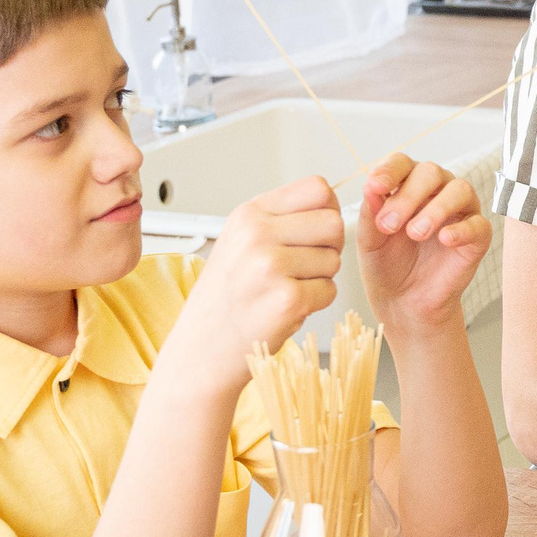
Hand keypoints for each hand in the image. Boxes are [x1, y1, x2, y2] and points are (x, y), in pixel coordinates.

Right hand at [177, 176, 345, 386]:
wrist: (202, 347)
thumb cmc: (226, 296)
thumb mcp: (241, 241)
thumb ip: (281, 218)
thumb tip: (330, 201)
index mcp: (249, 215)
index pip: (318, 188)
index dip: (328, 210)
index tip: (317, 230)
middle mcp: (256, 235)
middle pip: (333, 223)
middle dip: (329, 247)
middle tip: (304, 266)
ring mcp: (270, 267)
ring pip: (334, 260)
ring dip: (320, 278)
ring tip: (286, 288)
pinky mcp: (287, 299)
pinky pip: (329, 291)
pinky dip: (315, 303)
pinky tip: (286, 307)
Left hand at [358, 153, 492, 330]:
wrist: (404, 302)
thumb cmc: (386, 264)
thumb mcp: (370, 240)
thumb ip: (371, 214)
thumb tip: (370, 187)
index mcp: (408, 184)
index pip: (402, 163)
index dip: (389, 171)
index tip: (374, 187)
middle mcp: (437, 190)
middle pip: (431, 171)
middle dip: (408, 195)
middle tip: (389, 225)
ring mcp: (460, 211)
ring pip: (460, 190)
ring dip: (436, 208)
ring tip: (415, 234)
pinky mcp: (478, 236)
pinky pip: (478, 224)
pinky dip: (462, 229)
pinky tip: (444, 239)